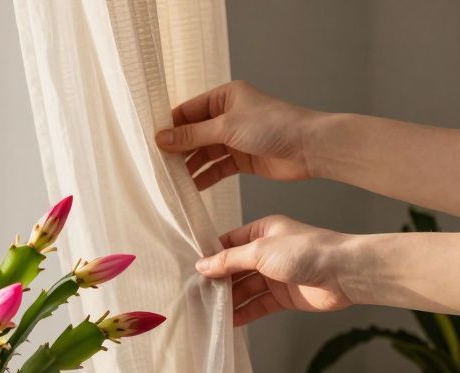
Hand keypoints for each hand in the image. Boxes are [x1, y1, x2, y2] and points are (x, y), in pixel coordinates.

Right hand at [156, 81, 319, 189]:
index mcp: (224, 97)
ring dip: (189, 166)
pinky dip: (204, 176)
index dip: (169, 126)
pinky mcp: (242, 158)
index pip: (187, 111)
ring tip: (171, 180)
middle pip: (193, 133)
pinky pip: (216, 167)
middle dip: (177, 149)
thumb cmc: (274, 126)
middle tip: (157, 166)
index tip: (150, 143)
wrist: (310, 148)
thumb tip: (161, 138)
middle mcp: (227, 115)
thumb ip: (192, 135)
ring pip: (203, 152)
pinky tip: (191, 188)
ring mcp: (234, 138)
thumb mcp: (227, 127)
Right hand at [197, 215, 354, 325]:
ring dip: (228, 300)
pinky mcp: (284, 297)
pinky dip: (243, 314)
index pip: (228, 243)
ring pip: (245, 289)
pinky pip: (257, 306)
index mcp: (263, 231)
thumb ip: (229, 260)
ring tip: (207, 311)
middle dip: (217, 282)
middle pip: (235, 269)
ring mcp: (276, 276)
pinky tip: (228, 321)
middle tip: (195, 295)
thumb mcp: (260, 249)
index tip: (191, 270)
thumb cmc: (307, 251)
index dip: (211, 256)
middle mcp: (268, 253)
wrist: (344, 273)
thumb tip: (203, 266)